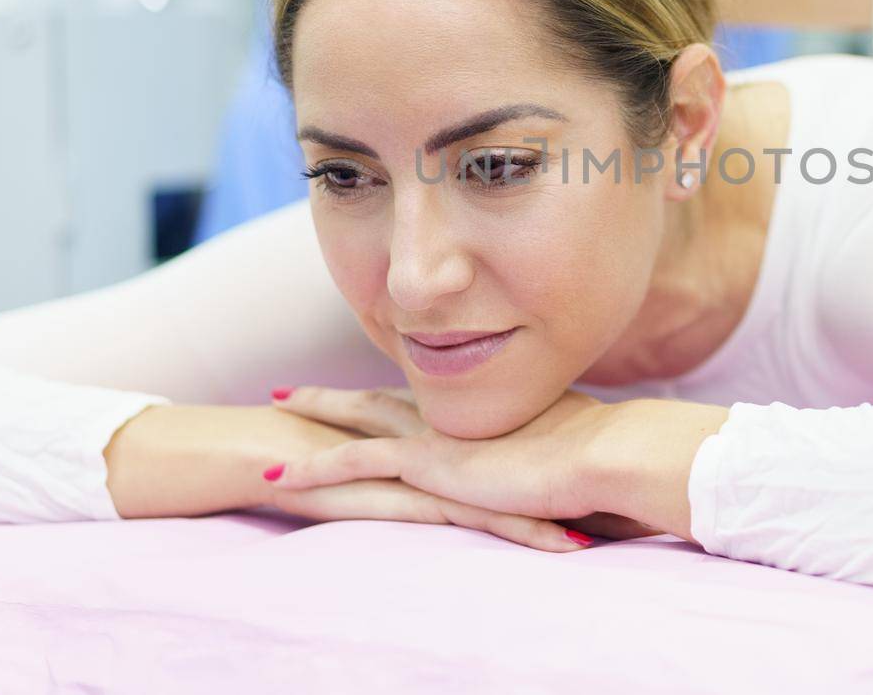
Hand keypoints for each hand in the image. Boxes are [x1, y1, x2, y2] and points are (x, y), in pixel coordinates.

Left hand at [265, 386, 662, 546]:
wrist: (600, 455)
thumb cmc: (596, 458)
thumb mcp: (562, 450)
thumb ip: (546, 450)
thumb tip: (557, 460)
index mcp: (480, 413)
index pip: (421, 399)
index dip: (386, 394)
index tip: (359, 390)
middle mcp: (451, 416)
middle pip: (378, 398)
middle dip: (333, 396)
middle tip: (291, 390)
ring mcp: (435, 436)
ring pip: (356, 418)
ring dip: (313, 413)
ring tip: (272, 408)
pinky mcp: (426, 463)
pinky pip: (353, 465)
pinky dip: (313, 471)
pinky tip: (277, 482)